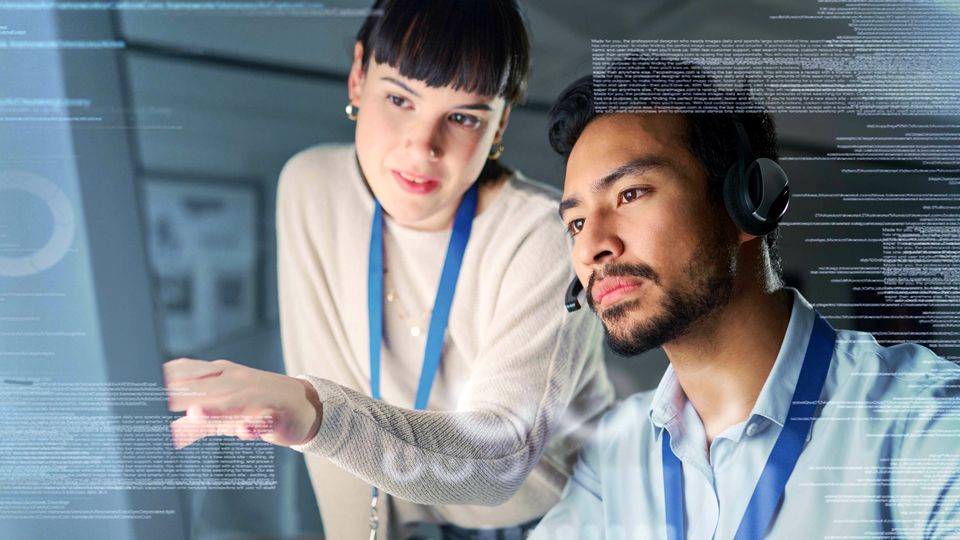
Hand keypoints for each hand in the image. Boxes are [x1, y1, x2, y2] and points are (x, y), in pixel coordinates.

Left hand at [163, 358, 321, 448]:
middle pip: (208, 388)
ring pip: (236, 401)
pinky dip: (256, 424)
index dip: (167, 380)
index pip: (189, 373)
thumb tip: (169, 435)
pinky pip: (266, 419)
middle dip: (184, 394)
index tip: (141, 386)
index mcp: (222, 375)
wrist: (306, 405)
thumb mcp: (227, 413)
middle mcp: (238, 382)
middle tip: (157, 402)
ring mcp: (259, 396)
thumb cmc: (260, 405)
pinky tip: (245, 431)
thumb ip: (198, 423)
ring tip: (196, 414)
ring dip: (217, 408)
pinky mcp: (278, 415)